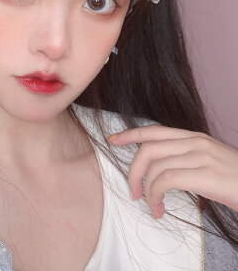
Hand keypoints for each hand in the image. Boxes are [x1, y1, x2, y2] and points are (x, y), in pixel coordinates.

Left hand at [107, 125, 237, 219]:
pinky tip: (159, 209)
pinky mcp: (205, 174)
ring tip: (151, 205)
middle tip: (132, 191)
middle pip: (148, 148)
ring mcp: (200, 156)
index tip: (113, 140)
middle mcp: (195, 142)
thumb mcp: (207, 160)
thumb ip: (183, 157)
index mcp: (193, 137)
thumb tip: (156, 167)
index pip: (154, 130)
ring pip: (155, 167)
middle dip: (133, 170)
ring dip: (146, 190)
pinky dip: (156, 196)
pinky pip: (165, 182)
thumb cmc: (234, 179)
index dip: (131, 134)